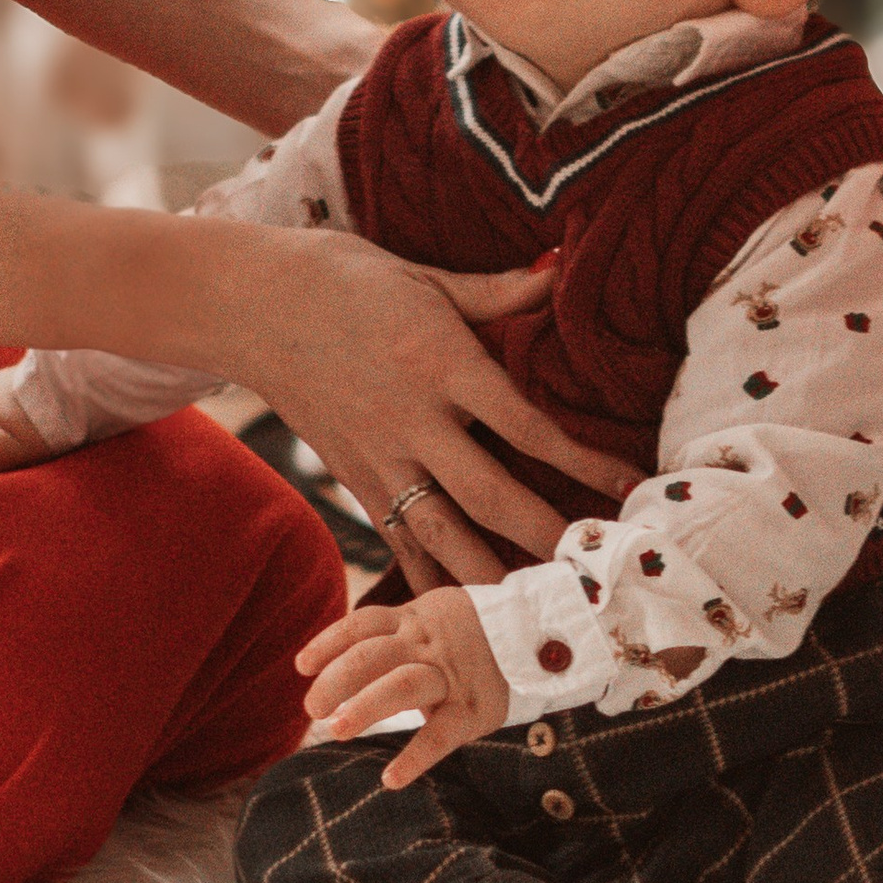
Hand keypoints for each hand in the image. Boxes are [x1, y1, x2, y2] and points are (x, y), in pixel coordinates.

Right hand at [223, 228, 634, 589]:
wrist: (252, 303)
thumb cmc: (344, 279)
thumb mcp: (423, 276)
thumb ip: (495, 291)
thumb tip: (559, 268)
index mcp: (440, 360)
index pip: (526, 423)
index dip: (583, 460)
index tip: (630, 485)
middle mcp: (412, 417)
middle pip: (491, 492)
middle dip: (548, 534)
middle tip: (597, 569)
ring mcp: (379, 455)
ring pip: (442, 532)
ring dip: (491, 575)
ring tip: (537, 611)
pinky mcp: (353, 477)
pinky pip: (395, 540)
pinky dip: (427, 580)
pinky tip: (457, 613)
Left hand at [300, 584, 510, 788]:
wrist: (538, 634)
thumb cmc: (469, 633)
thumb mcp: (430, 618)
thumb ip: (393, 635)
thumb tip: (340, 664)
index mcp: (413, 619)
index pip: (362, 624)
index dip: (329, 642)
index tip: (300, 666)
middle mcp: (426, 643)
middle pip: (373, 654)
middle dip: (337, 680)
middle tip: (311, 709)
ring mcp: (450, 675)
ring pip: (403, 684)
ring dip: (366, 706)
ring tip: (335, 730)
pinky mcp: (474, 708)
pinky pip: (441, 734)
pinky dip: (415, 757)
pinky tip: (390, 779)